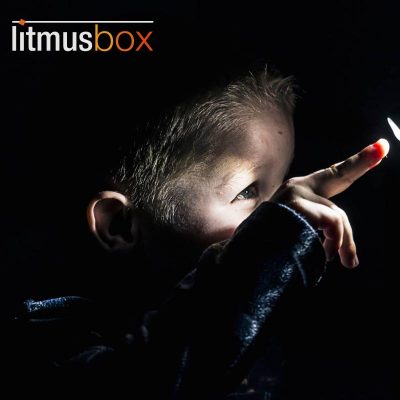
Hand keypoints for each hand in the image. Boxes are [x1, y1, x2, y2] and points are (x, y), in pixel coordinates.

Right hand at [270, 139, 388, 267]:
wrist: (248, 255)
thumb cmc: (272, 246)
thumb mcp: (302, 236)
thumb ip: (325, 236)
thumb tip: (352, 259)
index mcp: (297, 192)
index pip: (331, 175)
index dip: (355, 164)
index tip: (379, 148)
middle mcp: (296, 186)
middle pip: (338, 176)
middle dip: (361, 161)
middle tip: (382, 147)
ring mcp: (295, 194)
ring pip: (337, 215)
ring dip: (344, 242)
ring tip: (345, 261)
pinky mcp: (297, 204)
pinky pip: (332, 223)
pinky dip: (335, 244)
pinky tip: (327, 256)